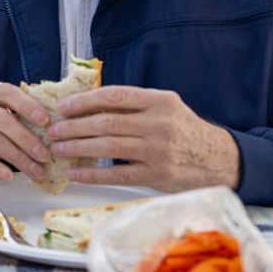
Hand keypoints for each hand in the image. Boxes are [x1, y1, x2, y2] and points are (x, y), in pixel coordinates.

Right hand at [0, 82, 50, 180]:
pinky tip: (6, 175)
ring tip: (34, 170)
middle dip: (26, 138)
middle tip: (45, 155)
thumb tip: (56, 128)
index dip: (26, 105)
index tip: (45, 120)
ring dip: (16, 157)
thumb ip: (21, 117)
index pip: (6, 92)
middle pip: (0, 119)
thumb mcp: (0, 117)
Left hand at [45, 86, 239, 190]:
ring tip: (57, 148)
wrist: (220, 160)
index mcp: (159, 101)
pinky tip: (74, 172)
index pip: (114, 96)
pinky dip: (91, 173)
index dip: (84, 101)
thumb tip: (87, 105)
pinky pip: (116, 174)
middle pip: (106, 122)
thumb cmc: (184, 131)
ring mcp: (158, 150)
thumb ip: (134, 105)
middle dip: (73, 126)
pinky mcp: (157, 175)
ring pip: (107, 147)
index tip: (63, 106)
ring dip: (76, 147)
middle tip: (53, 130)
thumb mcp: (166, 108)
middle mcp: (159, 124)